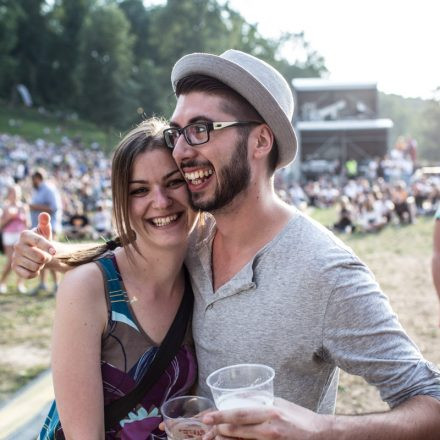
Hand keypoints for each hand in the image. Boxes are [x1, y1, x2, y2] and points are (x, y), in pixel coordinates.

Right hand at [12, 212, 55, 278]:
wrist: (38, 251)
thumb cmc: (43, 239)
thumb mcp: (45, 230)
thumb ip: (45, 222)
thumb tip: (44, 215)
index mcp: (24, 235)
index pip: (38, 241)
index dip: (48, 246)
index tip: (55, 251)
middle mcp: (17, 245)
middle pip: (39, 257)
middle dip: (46, 258)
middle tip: (46, 255)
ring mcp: (15, 257)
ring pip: (35, 266)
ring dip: (41, 265)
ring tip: (40, 260)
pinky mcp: (15, 267)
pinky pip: (29, 274)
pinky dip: (35, 273)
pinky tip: (35, 268)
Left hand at [202, 398, 331, 439]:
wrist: (320, 435)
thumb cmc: (299, 417)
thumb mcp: (279, 403)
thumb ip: (259, 402)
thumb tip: (239, 399)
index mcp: (270, 413)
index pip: (239, 414)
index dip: (220, 416)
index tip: (206, 417)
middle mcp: (269, 429)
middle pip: (236, 431)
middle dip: (218, 431)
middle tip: (206, 431)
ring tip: (214, 438)